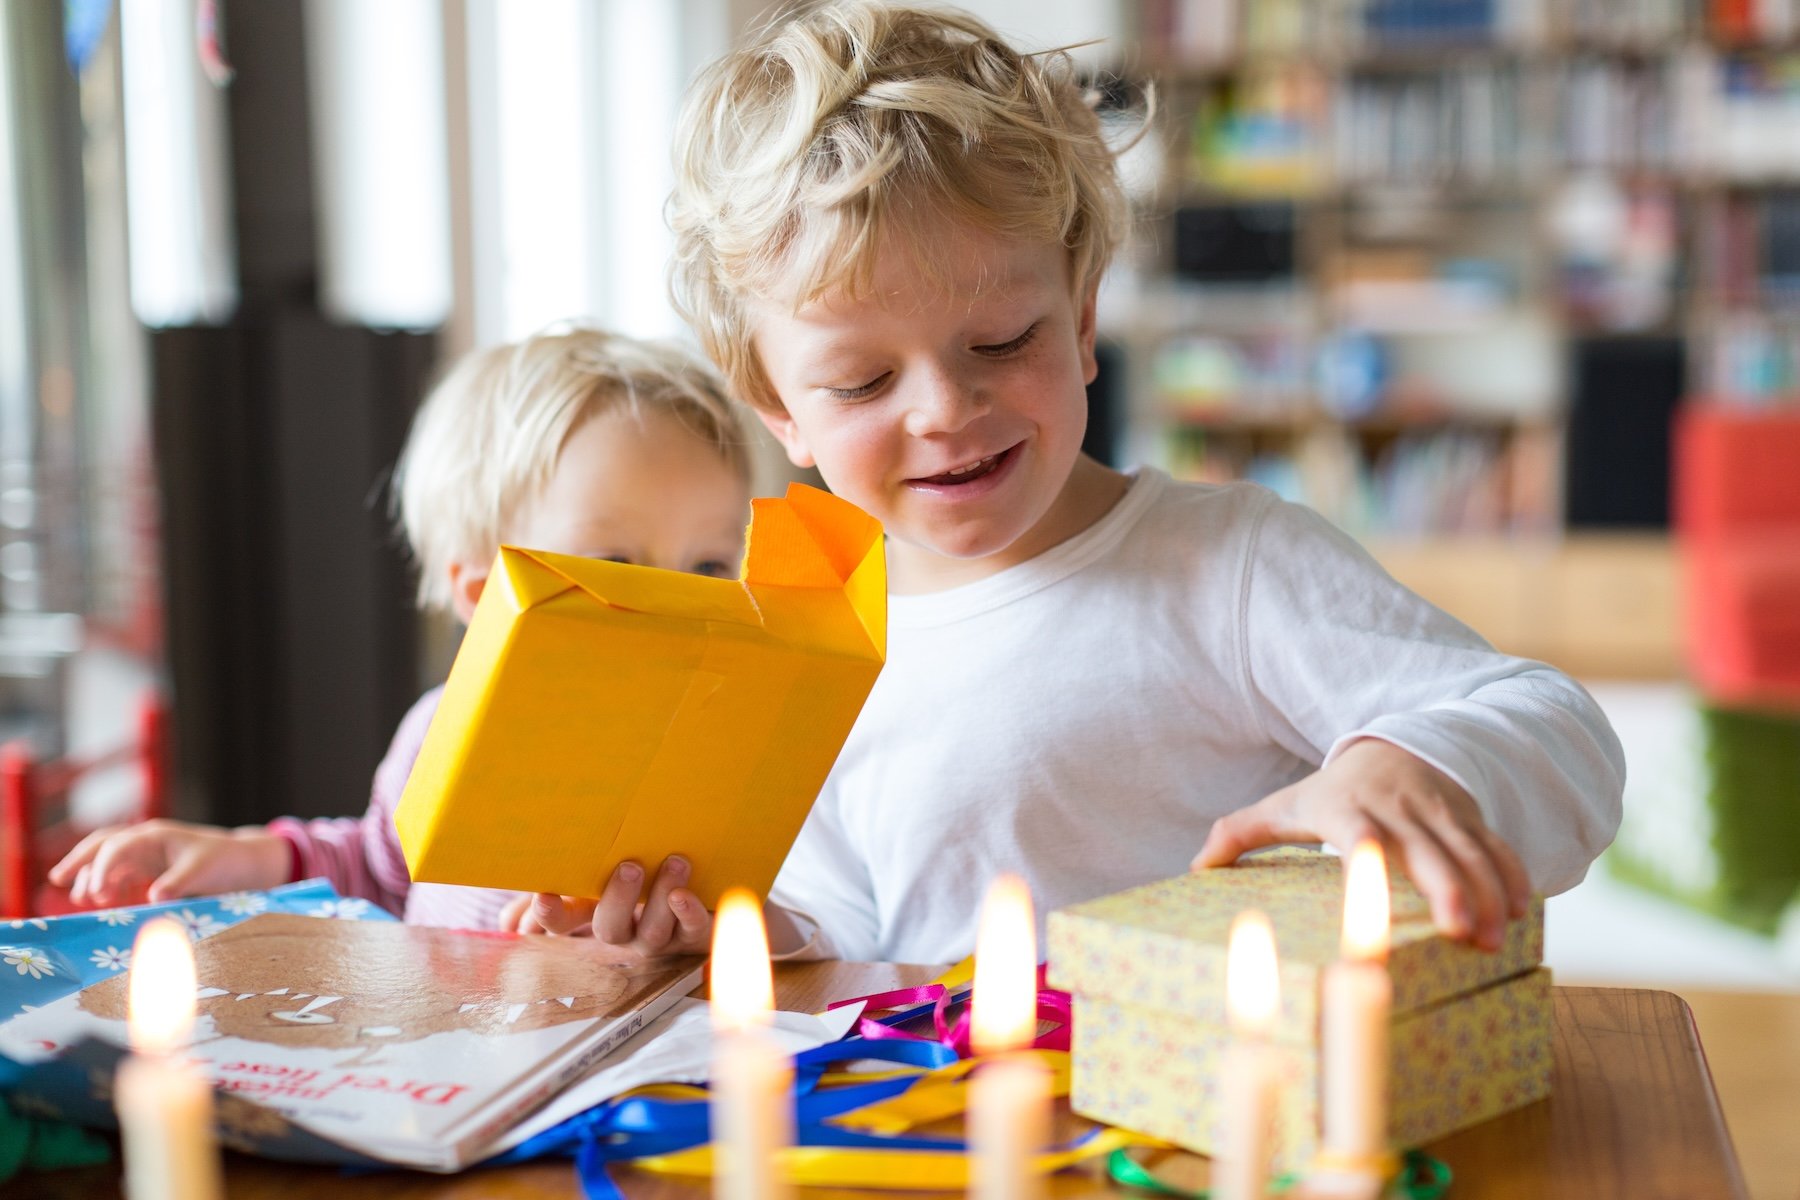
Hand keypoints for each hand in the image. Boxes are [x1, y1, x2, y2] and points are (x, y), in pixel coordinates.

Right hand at [48, 819, 291, 907]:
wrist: (245, 862)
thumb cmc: (225, 861)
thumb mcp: (204, 871)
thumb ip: (178, 883)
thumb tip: (152, 898)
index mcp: (155, 836)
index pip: (117, 845)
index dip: (100, 867)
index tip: (94, 892)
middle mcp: (146, 842)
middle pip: (102, 844)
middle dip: (78, 860)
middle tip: (57, 880)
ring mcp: (147, 855)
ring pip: (108, 860)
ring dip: (92, 877)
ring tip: (85, 900)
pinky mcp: (150, 869)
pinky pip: (120, 875)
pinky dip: (108, 886)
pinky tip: (105, 902)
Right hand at [514, 855, 711, 962]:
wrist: (701, 882)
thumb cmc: (644, 866)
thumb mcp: (605, 865)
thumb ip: (577, 864)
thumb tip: (535, 861)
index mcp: (593, 912)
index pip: (561, 922)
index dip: (550, 914)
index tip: (543, 895)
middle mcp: (623, 931)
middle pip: (610, 929)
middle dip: (618, 899)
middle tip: (630, 867)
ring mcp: (657, 937)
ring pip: (653, 931)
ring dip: (662, 896)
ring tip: (675, 862)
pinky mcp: (693, 934)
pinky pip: (692, 931)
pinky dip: (690, 913)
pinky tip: (686, 894)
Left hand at [1191, 739, 1531, 951]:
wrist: (1393, 745)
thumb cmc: (1331, 790)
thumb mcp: (1284, 805)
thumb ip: (1240, 833)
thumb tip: (1194, 867)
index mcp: (1346, 806)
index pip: (1356, 823)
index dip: (1365, 842)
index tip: (1370, 859)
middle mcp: (1397, 806)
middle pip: (1424, 846)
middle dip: (1447, 886)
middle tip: (1462, 930)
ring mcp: (1438, 810)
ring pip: (1468, 850)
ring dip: (1486, 893)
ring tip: (1496, 937)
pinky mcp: (1469, 815)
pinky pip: (1495, 846)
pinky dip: (1511, 876)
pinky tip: (1521, 912)